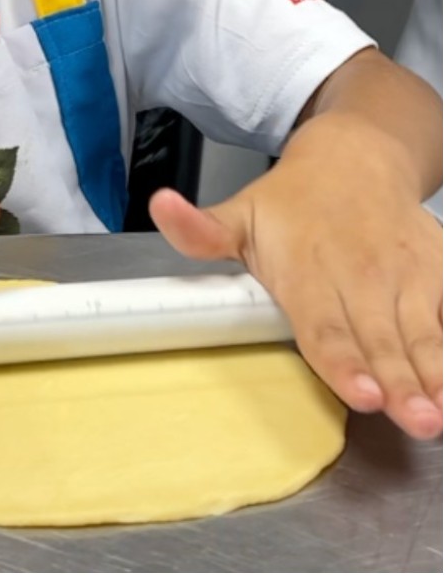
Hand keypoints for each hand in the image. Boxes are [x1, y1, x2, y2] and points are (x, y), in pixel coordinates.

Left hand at [152, 113, 442, 439]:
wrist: (357, 159)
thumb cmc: (293, 203)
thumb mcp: (240, 213)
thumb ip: (201, 230)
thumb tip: (162, 207)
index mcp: (308, 270)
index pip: (323, 326)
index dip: (341, 362)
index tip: (360, 394)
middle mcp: (362, 276)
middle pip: (378, 339)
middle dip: (397, 382)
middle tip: (412, 419)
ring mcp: (407, 275)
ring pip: (423, 334)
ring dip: (434, 375)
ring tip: (437, 414)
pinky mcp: (441, 273)